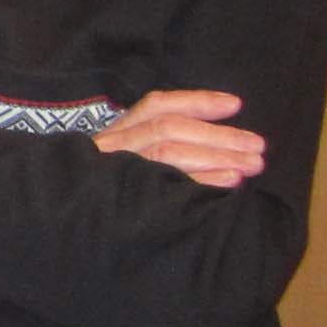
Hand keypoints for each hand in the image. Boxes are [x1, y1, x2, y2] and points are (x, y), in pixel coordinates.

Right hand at [93, 89, 263, 188]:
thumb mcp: (127, 157)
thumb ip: (158, 143)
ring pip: (169, 152)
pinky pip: (168, 185)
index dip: (196, 102)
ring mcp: (117, 170)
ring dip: (217, 155)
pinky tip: (229, 181)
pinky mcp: (125, 197)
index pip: (157, 106)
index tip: (235, 105)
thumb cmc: (110, 189)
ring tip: (252, 164)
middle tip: (258, 145)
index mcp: (118, 132)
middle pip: (169, 128)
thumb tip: (215, 132)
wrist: (68, 225)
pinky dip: (202, 180)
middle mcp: (114, 146)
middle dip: (219, 135)